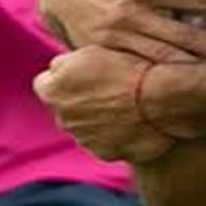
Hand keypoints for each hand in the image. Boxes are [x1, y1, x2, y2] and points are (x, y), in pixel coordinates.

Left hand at [33, 45, 178, 159]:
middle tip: (109, 88)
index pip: (45, 84)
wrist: (159, 98)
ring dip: (99, 119)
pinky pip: (106, 143)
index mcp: (52, 92)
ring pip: (86, 127)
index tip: (83, 73)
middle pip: (66, 108)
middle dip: (80, 101)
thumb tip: (55, 70)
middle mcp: (62, 119)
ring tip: (126, 105)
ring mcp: (84, 140)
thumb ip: (63, 63)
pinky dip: (116, 135)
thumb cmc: (125, 67)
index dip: (65, 78)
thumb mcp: (87, 52)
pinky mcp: (105, 154)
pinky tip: (134, 122)